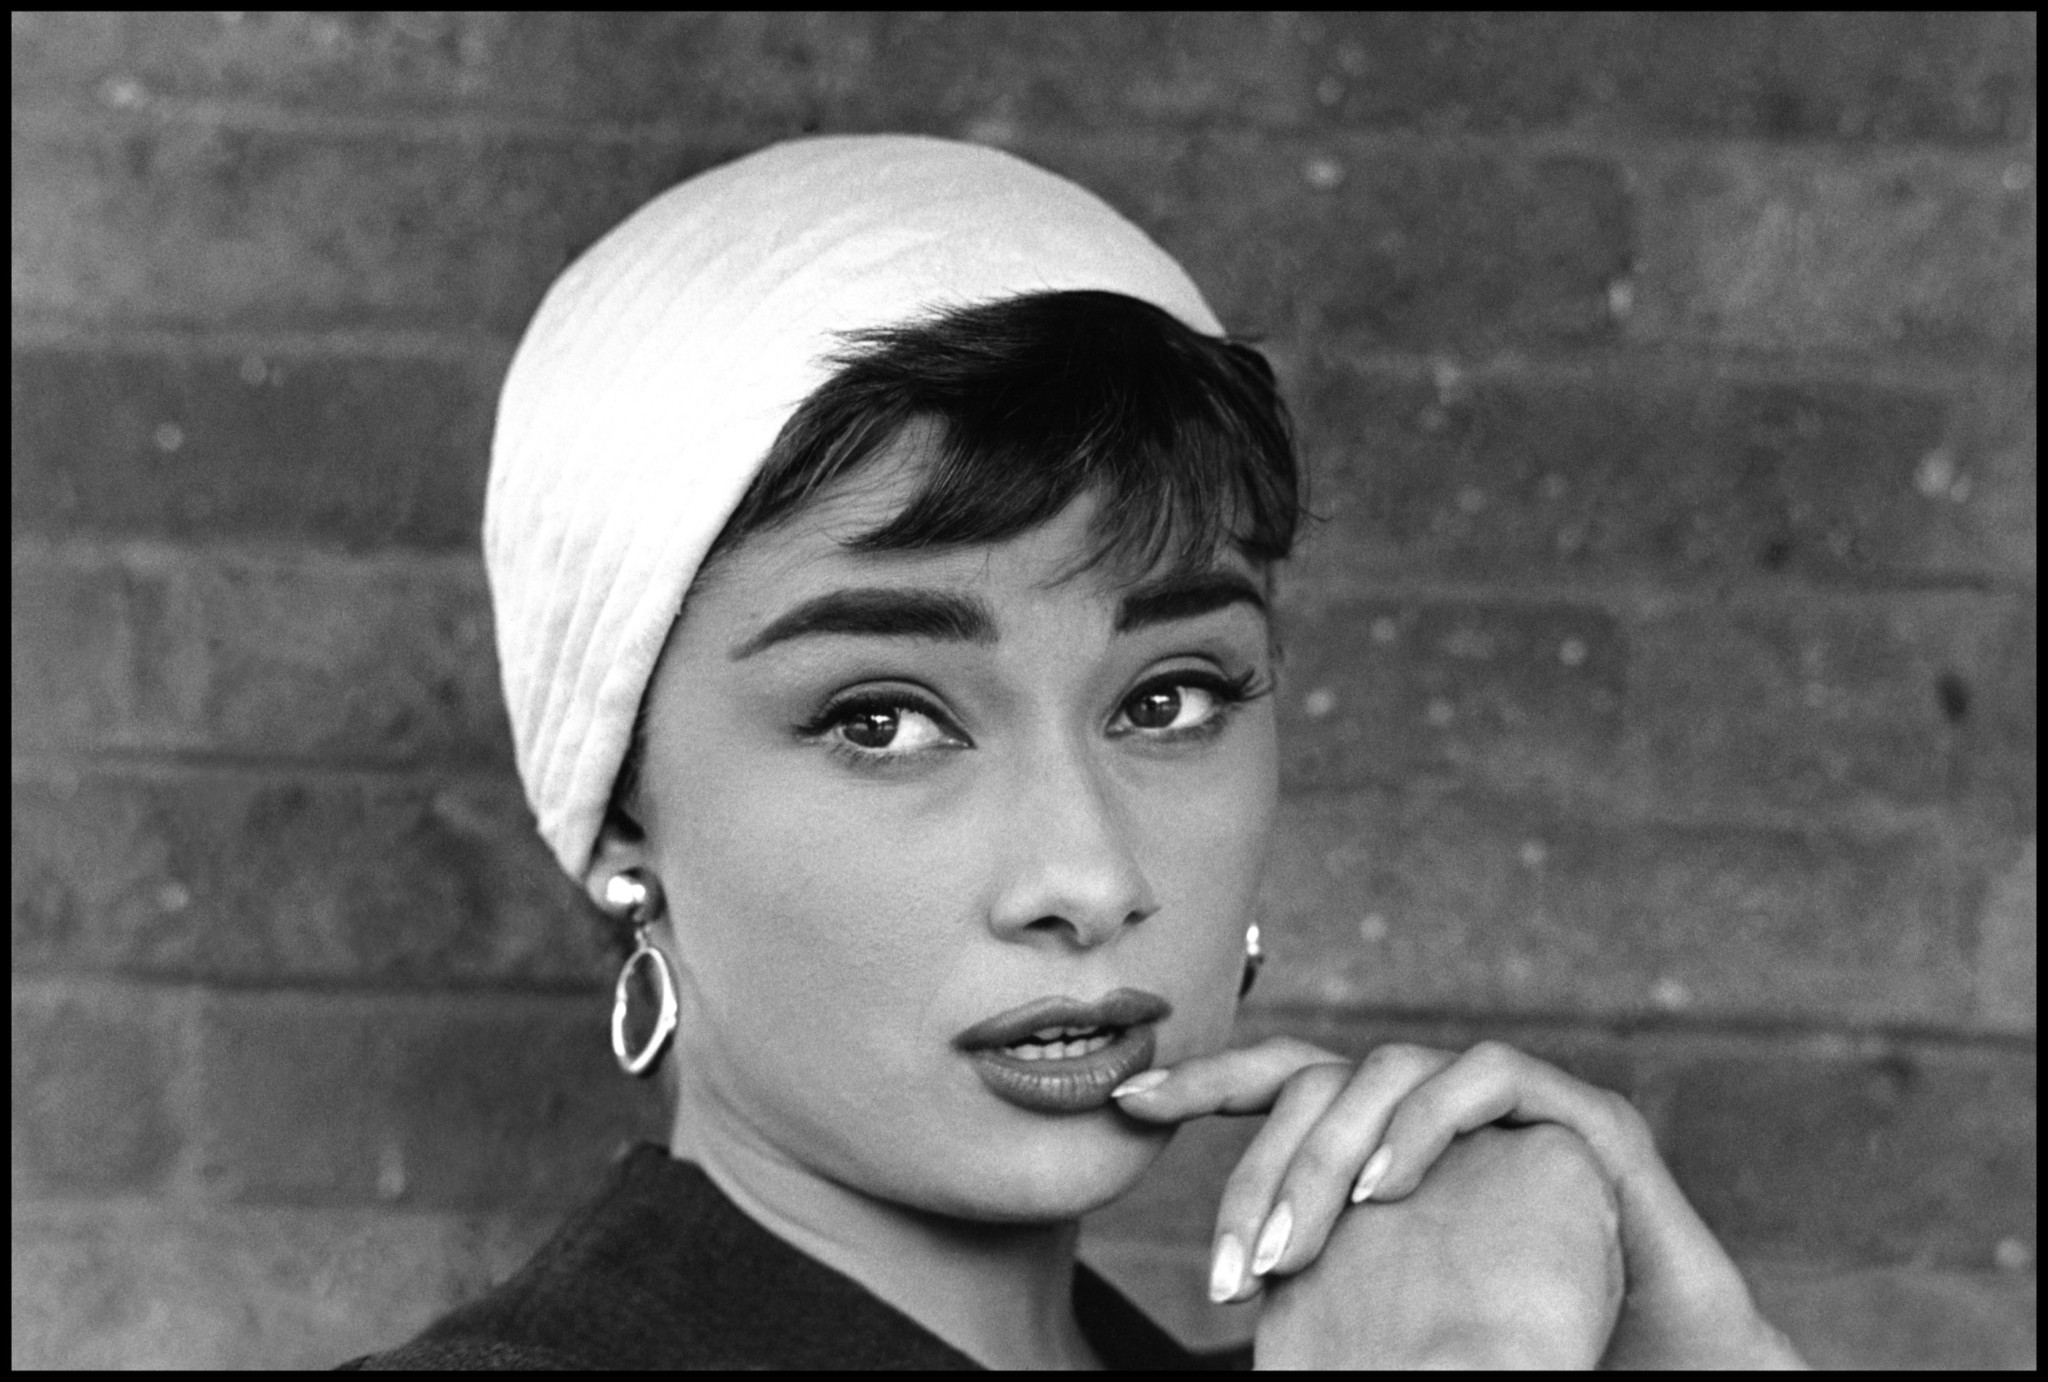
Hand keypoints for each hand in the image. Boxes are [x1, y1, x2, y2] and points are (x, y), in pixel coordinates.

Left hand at [1111, 1037, 1806, 1368]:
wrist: (1659, 1367)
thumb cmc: (1519, 1350)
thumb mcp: (1389, 1319)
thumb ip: (1317, 1288)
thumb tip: (1214, 1313)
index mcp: (1386, 1142)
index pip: (1280, 1084)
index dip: (1203, 1082)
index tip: (1127, 1102)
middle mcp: (1436, 1105)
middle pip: (1320, 1079)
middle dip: (1260, 1162)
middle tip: (1229, 1266)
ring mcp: (1506, 1099)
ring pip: (1387, 1074)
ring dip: (1328, 1157)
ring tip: (1292, 1253)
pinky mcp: (1578, 1110)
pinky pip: (1483, 1077)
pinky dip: (1423, 1125)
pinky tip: (1386, 1192)